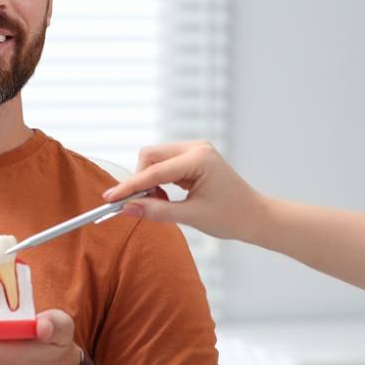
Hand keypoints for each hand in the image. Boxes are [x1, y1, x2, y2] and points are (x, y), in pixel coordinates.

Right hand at [101, 141, 262, 241]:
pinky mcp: (193, 158)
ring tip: (158, 204)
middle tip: (137, 205)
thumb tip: (127, 208)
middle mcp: (196, 148)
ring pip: (155, 159)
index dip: (129, 186)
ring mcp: (195, 150)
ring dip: (149, 181)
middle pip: (150, 156)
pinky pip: (164, 164)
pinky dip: (158, 180)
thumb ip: (157, 211)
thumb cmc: (231, 216)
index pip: (154, 171)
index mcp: (198, 158)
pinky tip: (165, 198)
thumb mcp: (191, 216)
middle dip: (139, 179)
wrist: (255, 217)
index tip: (109, 198)